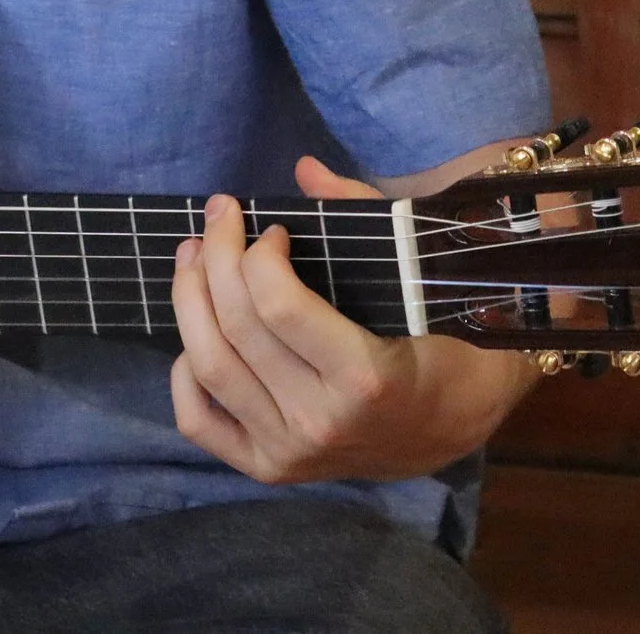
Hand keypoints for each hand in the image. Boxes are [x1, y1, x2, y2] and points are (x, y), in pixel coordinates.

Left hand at [167, 154, 536, 483]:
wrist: (457, 425)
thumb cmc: (445, 343)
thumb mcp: (422, 279)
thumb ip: (365, 217)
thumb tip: (306, 170)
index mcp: (365, 378)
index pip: (277, 305)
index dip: (258, 253)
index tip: (270, 227)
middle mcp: (321, 423)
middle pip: (236, 327)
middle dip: (215, 256)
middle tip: (219, 216)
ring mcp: (290, 452)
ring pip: (208, 367)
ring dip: (188, 299)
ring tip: (192, 254)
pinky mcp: (268, 469)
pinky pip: (198, 422)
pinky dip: (182, 375)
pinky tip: (195, 331)